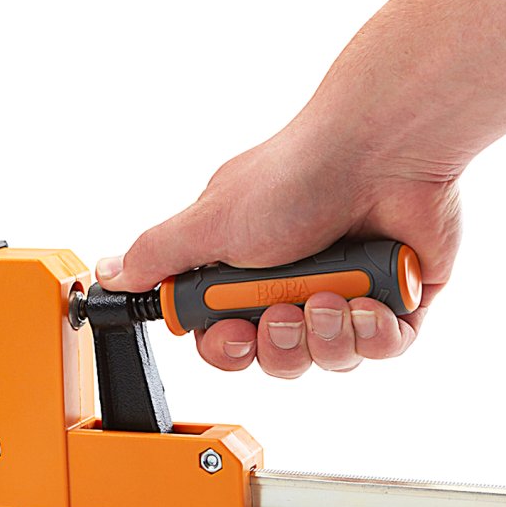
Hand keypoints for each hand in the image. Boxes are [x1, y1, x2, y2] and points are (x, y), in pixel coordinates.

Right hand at [95, 125, 460, 377]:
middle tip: (284, 313)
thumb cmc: (298, 174)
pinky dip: (375, 333)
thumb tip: (108, 272)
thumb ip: (157, 255)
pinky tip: (369, 303)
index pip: (228, 337)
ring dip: (327, 336)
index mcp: (248, 266)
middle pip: (280, 356)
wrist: (383, 149)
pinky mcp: (397, 297)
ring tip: (332, 297)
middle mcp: (296, 280)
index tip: (234, 335)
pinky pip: (383, 348)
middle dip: (281, 346)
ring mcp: (350, 288)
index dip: (230, 349)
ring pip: (331, 357)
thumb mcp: (211, 220)